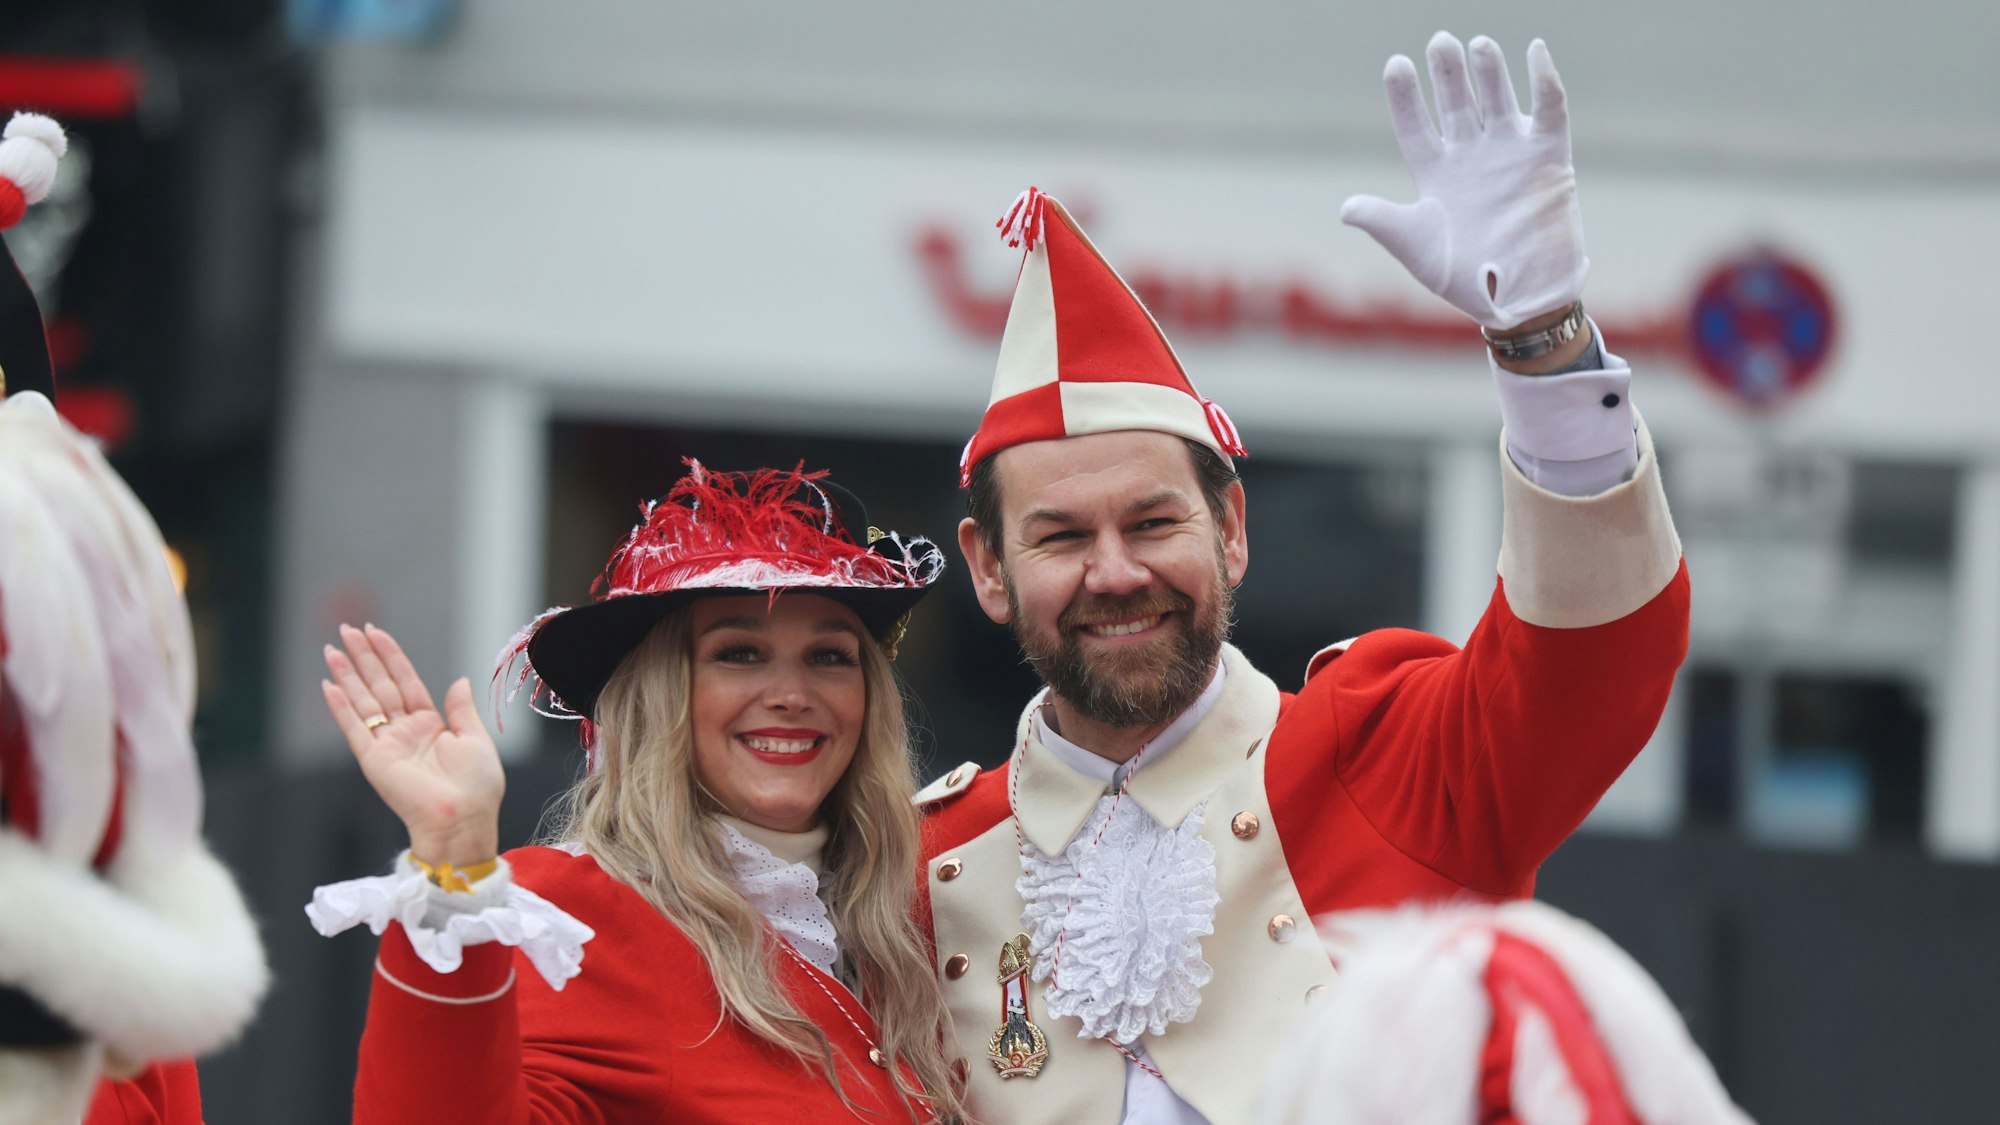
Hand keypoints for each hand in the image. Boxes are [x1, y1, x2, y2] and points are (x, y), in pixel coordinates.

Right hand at [322, 623, 504, 866]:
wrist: (463, 819)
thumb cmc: (476, 786)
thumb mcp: (475, 739)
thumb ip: (461, 709)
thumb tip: (459, 680)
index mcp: (431, 725)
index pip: (405, 681)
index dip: (390, 656)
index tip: (375, 632)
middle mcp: (405, 731)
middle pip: (380, 686)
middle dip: (364, 657)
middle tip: (347, 630)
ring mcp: (387, 744)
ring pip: (364, 701)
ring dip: (347, 675)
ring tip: (332, 650)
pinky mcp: (374, 760)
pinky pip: (354, 728)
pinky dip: (341, 708)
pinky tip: (329, 686)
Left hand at [1340, 33, 1585, 330]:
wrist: (1519, 299)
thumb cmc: (1463, 280)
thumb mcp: (1417, 248)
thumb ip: (1383, 221)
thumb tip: (1345, 208)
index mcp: (1436, 176)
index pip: (1416, 126)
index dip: (1405, 97)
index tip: (1396, 64)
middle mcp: (1471, 158)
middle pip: (1456, 103)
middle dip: (1447, 74)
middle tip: (1439, 41)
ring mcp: (1510, 154)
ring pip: (1497, 99)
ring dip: (1489, 71)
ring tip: (1476, 44)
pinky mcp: (1548, 157)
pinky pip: (1549, 109)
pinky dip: (1544, 78)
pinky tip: (1534, 49)